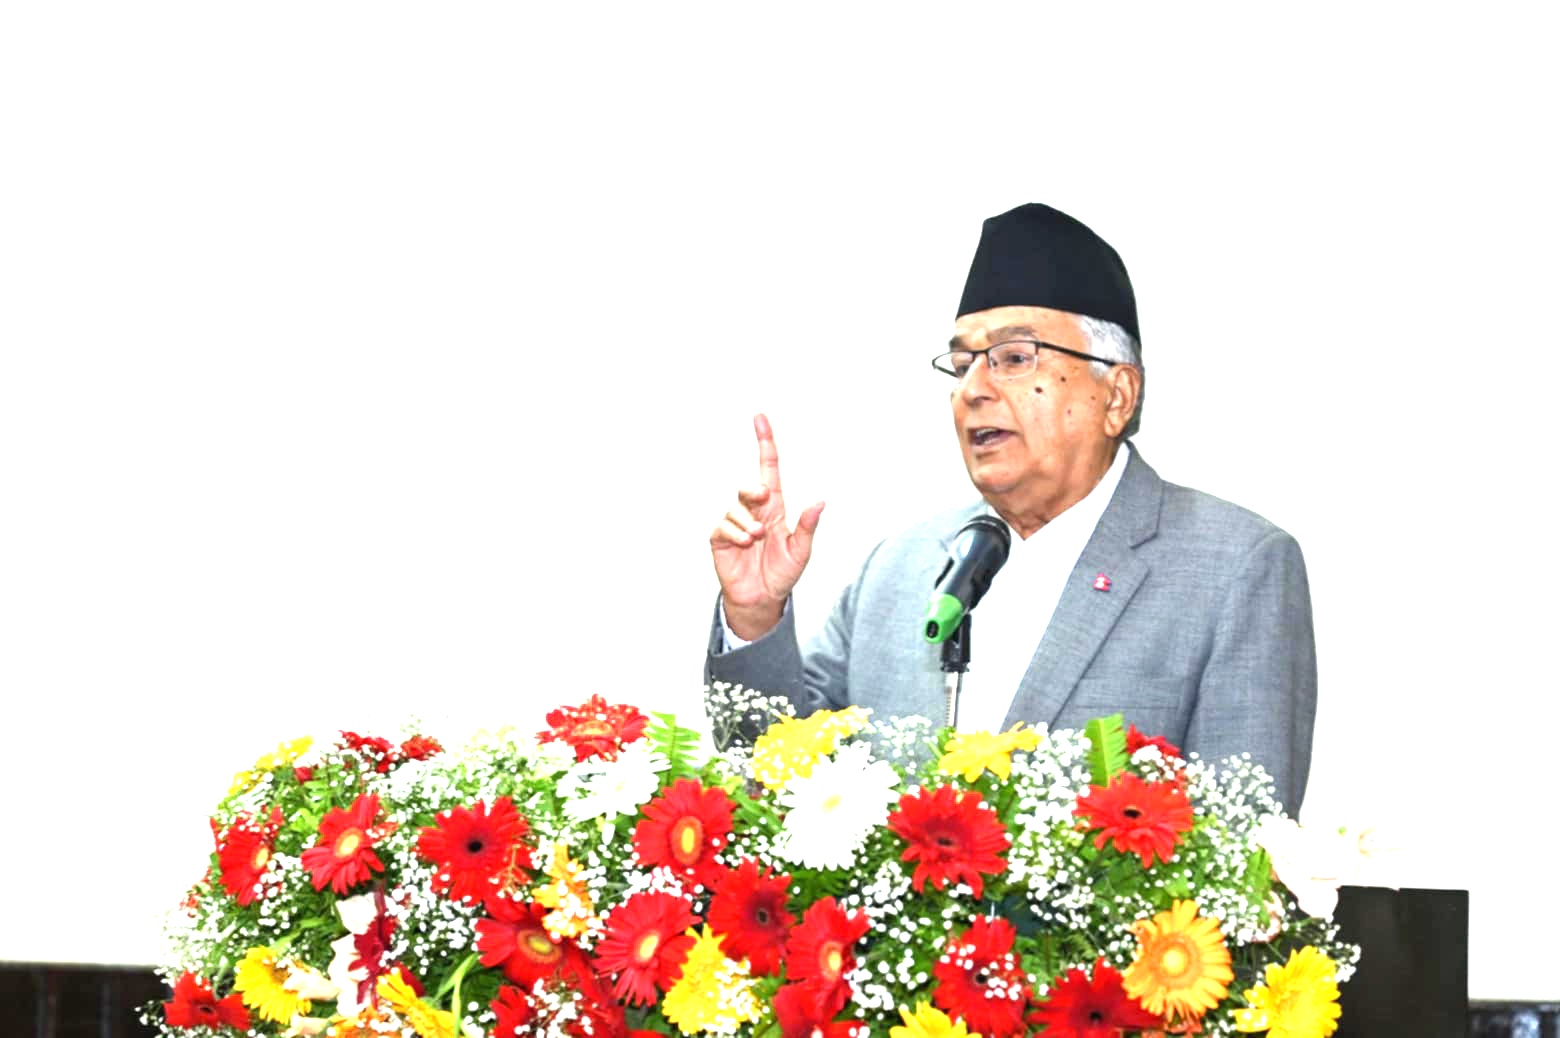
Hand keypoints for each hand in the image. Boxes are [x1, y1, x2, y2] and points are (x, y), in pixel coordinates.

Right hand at [710, 414, 824, 640]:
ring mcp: (735, 524)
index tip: (759, 418)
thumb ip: (808, 527)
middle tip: (761, 497)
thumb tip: (820, 501)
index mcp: (774, 508)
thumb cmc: (782, 574)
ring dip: (748, 521)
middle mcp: (753, 511)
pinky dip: (736, 533)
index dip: (764, 443)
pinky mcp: (720, 539)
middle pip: (748, 485)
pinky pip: (723, 526)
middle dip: (753, 488)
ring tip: (757, 539)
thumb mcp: (801, 552)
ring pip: (736, 507)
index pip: (769, 468)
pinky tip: (746, 544)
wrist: (762, 599)